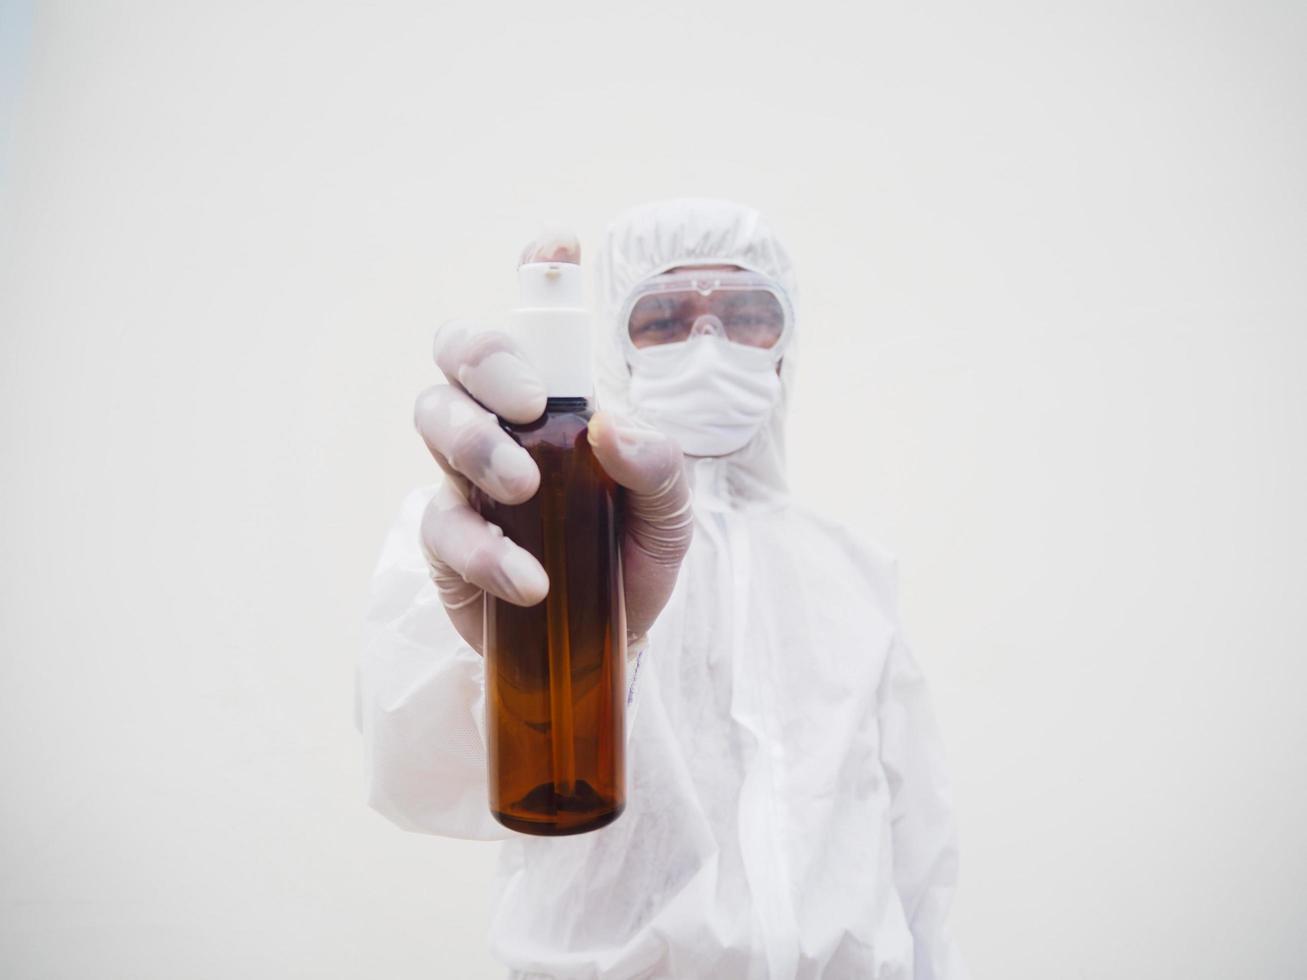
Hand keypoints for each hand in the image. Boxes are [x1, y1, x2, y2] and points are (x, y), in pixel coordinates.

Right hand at [414, 232, 692, 653]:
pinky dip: (485, 547)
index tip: (555, 244)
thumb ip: (658, 466)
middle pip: (459, 350)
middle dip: (486, 357)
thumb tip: (611, 428)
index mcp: (562, 403)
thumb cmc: (632, 559)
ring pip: (431, 415)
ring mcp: (467, 478)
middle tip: (532, 404)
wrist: (607, 646)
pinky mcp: (448, 541)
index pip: (541, 323)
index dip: (538, 271)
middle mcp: (505, 423)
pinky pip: (442, 523)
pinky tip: (529, 578)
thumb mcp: (670, 515)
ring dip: (473, 441)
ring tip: (524, 486)